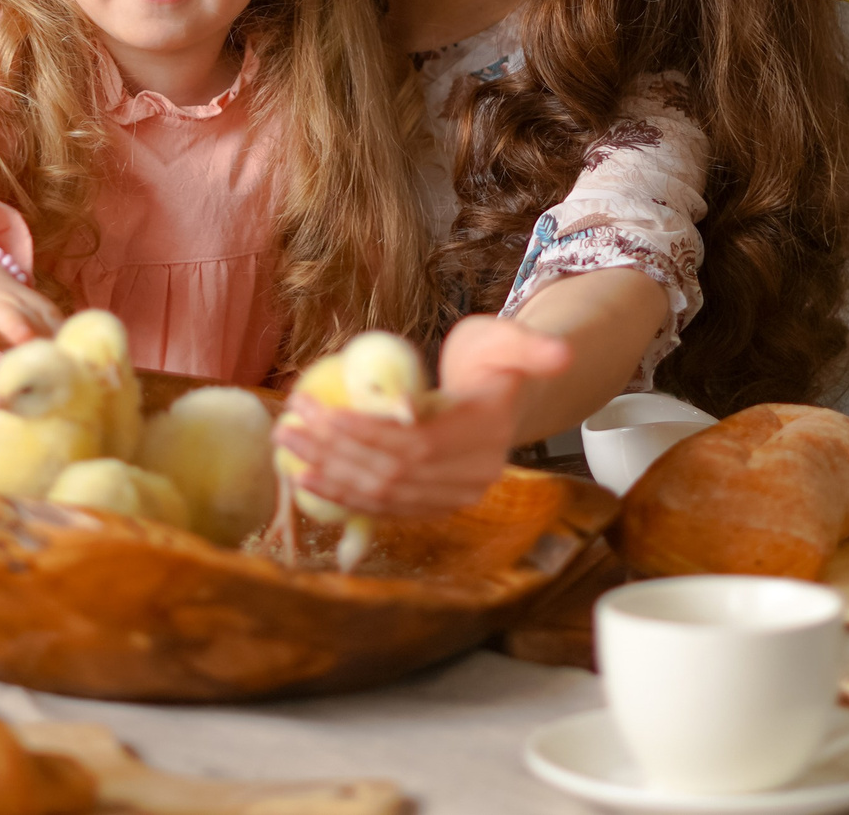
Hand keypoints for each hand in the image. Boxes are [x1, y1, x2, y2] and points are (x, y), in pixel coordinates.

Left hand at [271, 318, 572, 516]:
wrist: (507, 399)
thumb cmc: (497, 361)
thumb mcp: (511, 339)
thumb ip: (531, 346)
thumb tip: (559, 354)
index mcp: (487, 434)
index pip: (414, 442)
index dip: (361, 430)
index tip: (315, 407)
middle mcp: (474, 476)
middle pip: (392, 472)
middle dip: (334, 452)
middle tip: (290, 424)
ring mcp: (455, 497)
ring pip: (384, 495)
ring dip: (330, 478)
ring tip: (289, 451)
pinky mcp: (434, 505)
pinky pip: (385, 508)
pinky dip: (343, 498)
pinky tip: (307, 481)